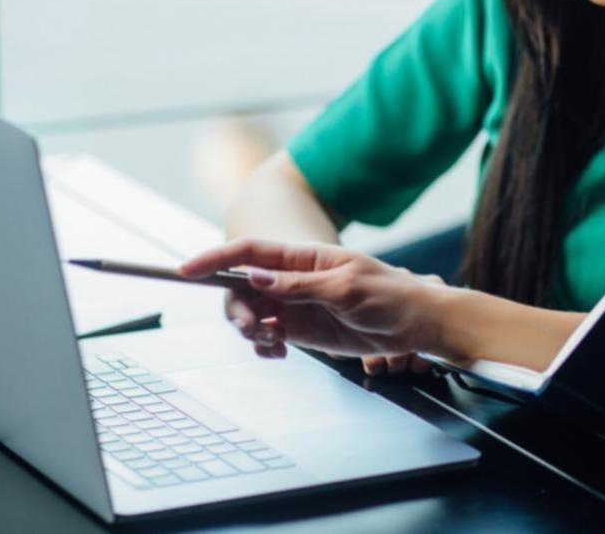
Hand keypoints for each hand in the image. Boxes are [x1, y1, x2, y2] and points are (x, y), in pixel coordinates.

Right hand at [181, 238, 450, 361]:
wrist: (416, 325)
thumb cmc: (390, 295)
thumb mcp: (345, 287)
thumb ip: (298, 285)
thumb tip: (256, 278)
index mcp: (304, 257)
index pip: (251, 252)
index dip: (216, 258)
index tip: (188, 270)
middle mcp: (293, 279)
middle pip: (242, 287)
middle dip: (236, 308)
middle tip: (255, 328)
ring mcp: (295, 305)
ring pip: (252, 314)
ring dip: (251, 330)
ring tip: (273, 342)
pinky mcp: (302, 329)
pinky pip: (268, 336)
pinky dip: (264, 345)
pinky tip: (278, 351)